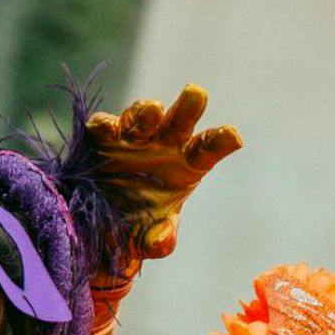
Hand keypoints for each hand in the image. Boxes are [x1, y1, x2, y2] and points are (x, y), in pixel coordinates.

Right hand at [87, 85, 241, 259]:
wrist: (100, 226)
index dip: (220, 141)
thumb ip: (158, 242)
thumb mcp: (148, 242)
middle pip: (179, 122)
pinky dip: (105, 125)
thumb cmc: (138, 227)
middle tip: (196, 93)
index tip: (234, 136)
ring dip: (146, 114)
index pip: (207, 149)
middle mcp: (163, 145)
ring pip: (142, 118)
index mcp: (187, 165)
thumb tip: (161, 239)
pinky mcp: (102, 139)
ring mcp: (132, 138)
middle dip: (188, 107)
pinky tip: (108, 129)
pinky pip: (104, 127)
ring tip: (152, 111)